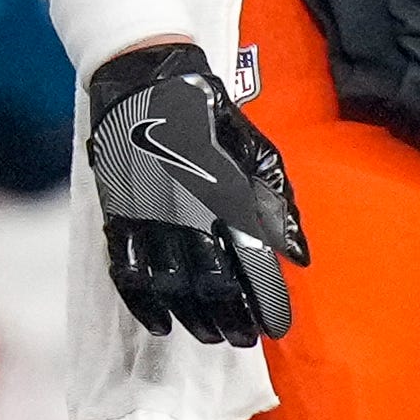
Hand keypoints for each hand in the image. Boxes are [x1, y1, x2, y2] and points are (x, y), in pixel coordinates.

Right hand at [86, 38, 306, 344]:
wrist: (149, 80)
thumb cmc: (212, 117)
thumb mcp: (258, 152)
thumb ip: (280, 206)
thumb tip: (300, 255)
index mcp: (229, 195)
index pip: (253, 266)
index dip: (265, 303)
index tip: (275, 326)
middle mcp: (190, 212)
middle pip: (213, 287)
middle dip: (231, 321)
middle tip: (243, 340)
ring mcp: (150, 216)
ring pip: (171, 289)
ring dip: (192, 320)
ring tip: (210, 336)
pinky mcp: (119, 216)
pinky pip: (127, 274)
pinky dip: (143, 306)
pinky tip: (160, 324)